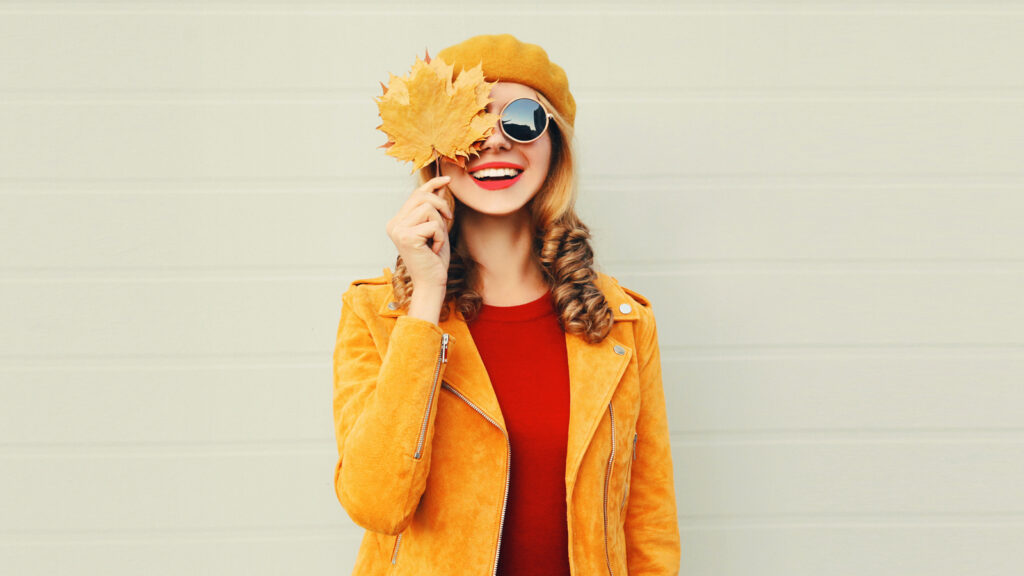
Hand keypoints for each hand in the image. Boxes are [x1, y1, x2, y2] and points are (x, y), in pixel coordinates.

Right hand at [385, 175, 454, 292]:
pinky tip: (433, 249)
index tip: (447, 179)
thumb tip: (441, 185)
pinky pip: (433, 224)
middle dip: (441, 205)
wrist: (431, 283)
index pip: (415, 194)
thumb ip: (436, 209)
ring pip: (429, 208)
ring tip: (435, 241)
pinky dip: (439, 237)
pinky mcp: (407, 237)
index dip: (432, 184)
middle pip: (422, 197)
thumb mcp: (437, 229)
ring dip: (440, 225)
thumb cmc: (434, 259)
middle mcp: (394, 224)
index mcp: (397, 221)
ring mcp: (398, 230)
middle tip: (448, 220)